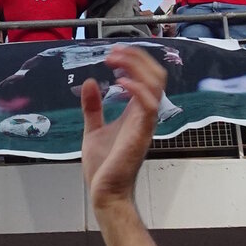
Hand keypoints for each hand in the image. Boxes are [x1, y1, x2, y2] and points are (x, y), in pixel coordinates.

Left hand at [81, 45, 167, 210]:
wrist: (106, 192)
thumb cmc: (104, 167)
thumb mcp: (93, 129)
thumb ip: (93, 107)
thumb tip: (89, 82)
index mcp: (136, 112)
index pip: (147, 77)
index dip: (134, 60)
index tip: (113, 53)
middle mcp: (144, 115)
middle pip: (156, 75)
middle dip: (138, 58)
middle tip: (114, 52)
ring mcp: (145, 123)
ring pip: (156, 85)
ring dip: (137, 67)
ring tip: (116, 61)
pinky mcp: (141, 133)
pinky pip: (148, 105)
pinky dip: (138, 89)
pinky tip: (121, 82)